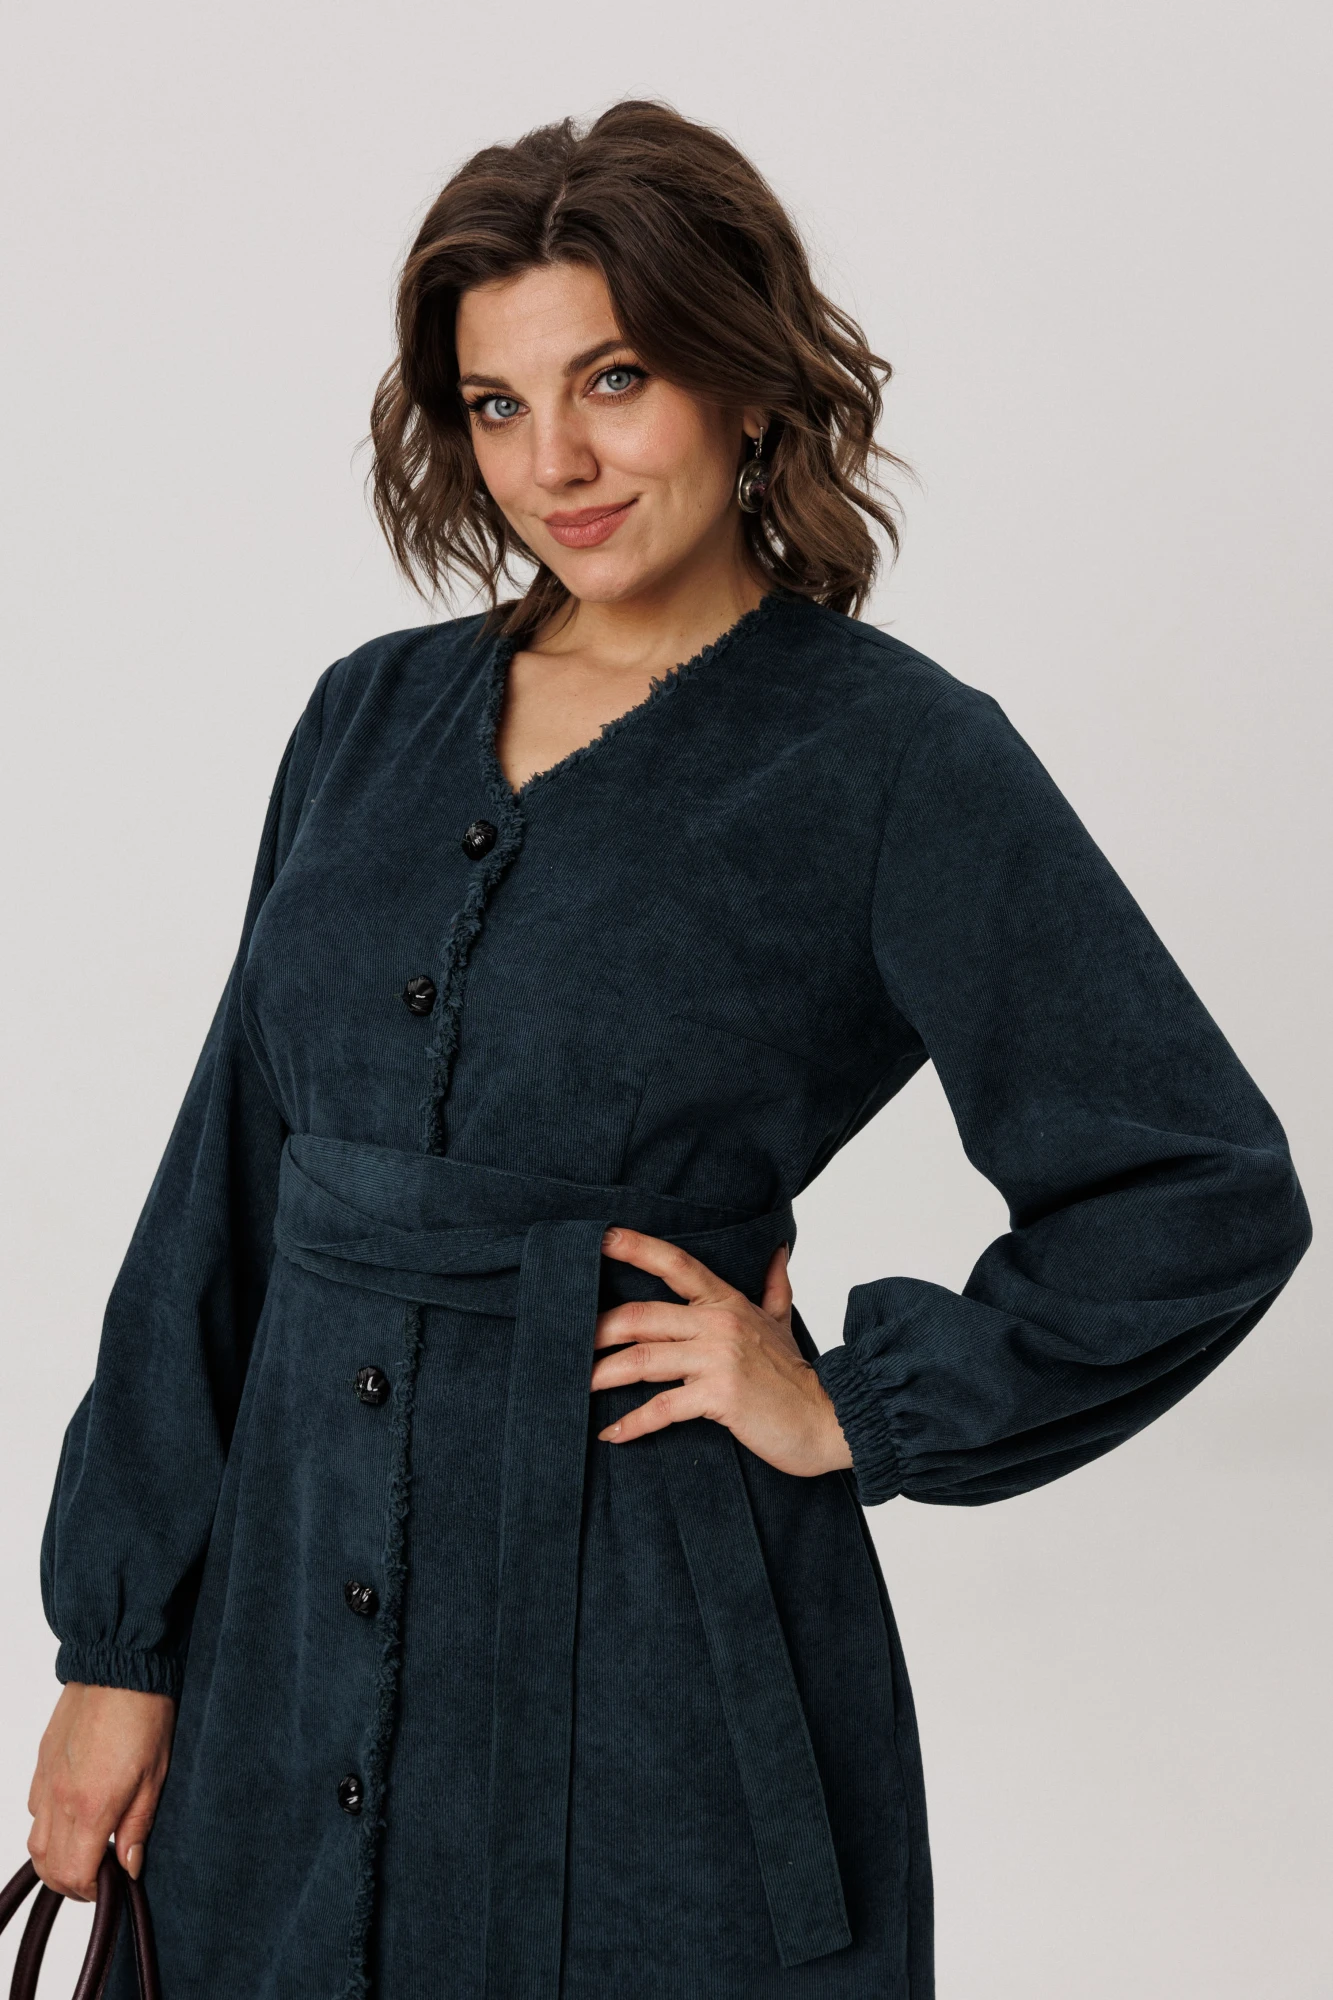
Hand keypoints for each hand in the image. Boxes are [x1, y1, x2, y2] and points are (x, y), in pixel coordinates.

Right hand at [27, 1682, 176, 1899]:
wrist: (119, 1664)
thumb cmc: (144, 1714)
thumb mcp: (155, 1776)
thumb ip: (137, 1827)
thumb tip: (129, 1868)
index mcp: (89, 1807)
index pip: (74, 1874)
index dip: (91, 1889)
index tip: (110, 1883)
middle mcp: (58, 1798)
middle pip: (47, 1865)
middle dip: (70, 1882)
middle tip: (98, 1875)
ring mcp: (45, 1779)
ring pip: (35, 1840)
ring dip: (55, 1856)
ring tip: (86, 1849)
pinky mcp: (41, 1762)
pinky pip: (33, 1808)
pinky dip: (47, 1824)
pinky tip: (73, 1814)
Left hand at [591, 1228, 853, 1477]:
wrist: (828, 1417)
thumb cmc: (798, 1376)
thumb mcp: (785, 1322)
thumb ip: (774, 1287)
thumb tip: (777, 1250)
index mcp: (728, 1302)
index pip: (676, 1264)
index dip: (636, 1247)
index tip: (600, 1237)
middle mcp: (719, 1324)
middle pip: (641, 1315)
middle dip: (598, 1328)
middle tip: (567, 1341)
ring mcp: (718, 1359)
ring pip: (642, 1358)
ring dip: (603, 1374)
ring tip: (578, 1386)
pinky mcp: (718, 1397)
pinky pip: (662, 1407)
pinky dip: (632, 1422)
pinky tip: (612, 1432)